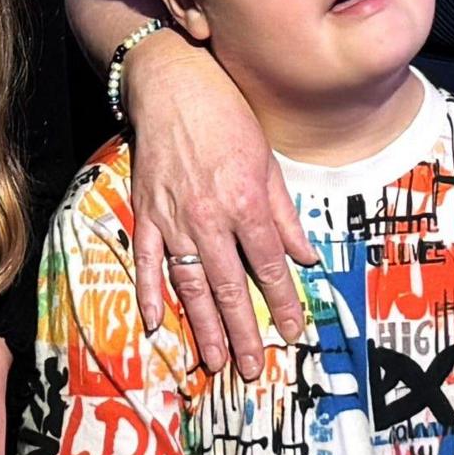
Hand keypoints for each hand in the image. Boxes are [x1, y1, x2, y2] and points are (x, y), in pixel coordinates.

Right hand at [123, 34, 314, 380]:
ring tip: (214, 360)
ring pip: (190, 284)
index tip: (294, 333)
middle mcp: (208, 218)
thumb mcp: (267, 160)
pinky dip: (150, 293)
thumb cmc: (226, 115)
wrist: (171, 85)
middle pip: (229, 287)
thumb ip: (284, 215)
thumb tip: (307, 257)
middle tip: (251, 369)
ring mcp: (173, 219)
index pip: (268, 266)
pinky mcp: (146, 213)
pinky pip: (149, 261)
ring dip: (203, 326)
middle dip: (243, 332)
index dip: (283, 303)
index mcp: (245, 203)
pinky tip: (156, 323)